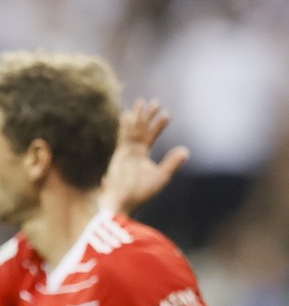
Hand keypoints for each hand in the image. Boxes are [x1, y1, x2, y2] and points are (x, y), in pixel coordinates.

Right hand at [100, 98, 189, 213]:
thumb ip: (171, 163)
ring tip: (141, 101)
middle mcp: (131, 152)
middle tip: (154, 101)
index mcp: (140, 156)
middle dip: (146, 116)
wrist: (122, 203)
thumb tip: (185, 150)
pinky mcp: (119, 156)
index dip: (158, 125)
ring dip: (137, 116)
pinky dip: (125, 126)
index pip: (150, 136)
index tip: (166, 114)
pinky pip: (122, 138)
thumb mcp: (161, 177)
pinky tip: (127, 114)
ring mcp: (124, 153)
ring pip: (132, 130)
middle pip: (140, 129)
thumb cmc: (140, 194)